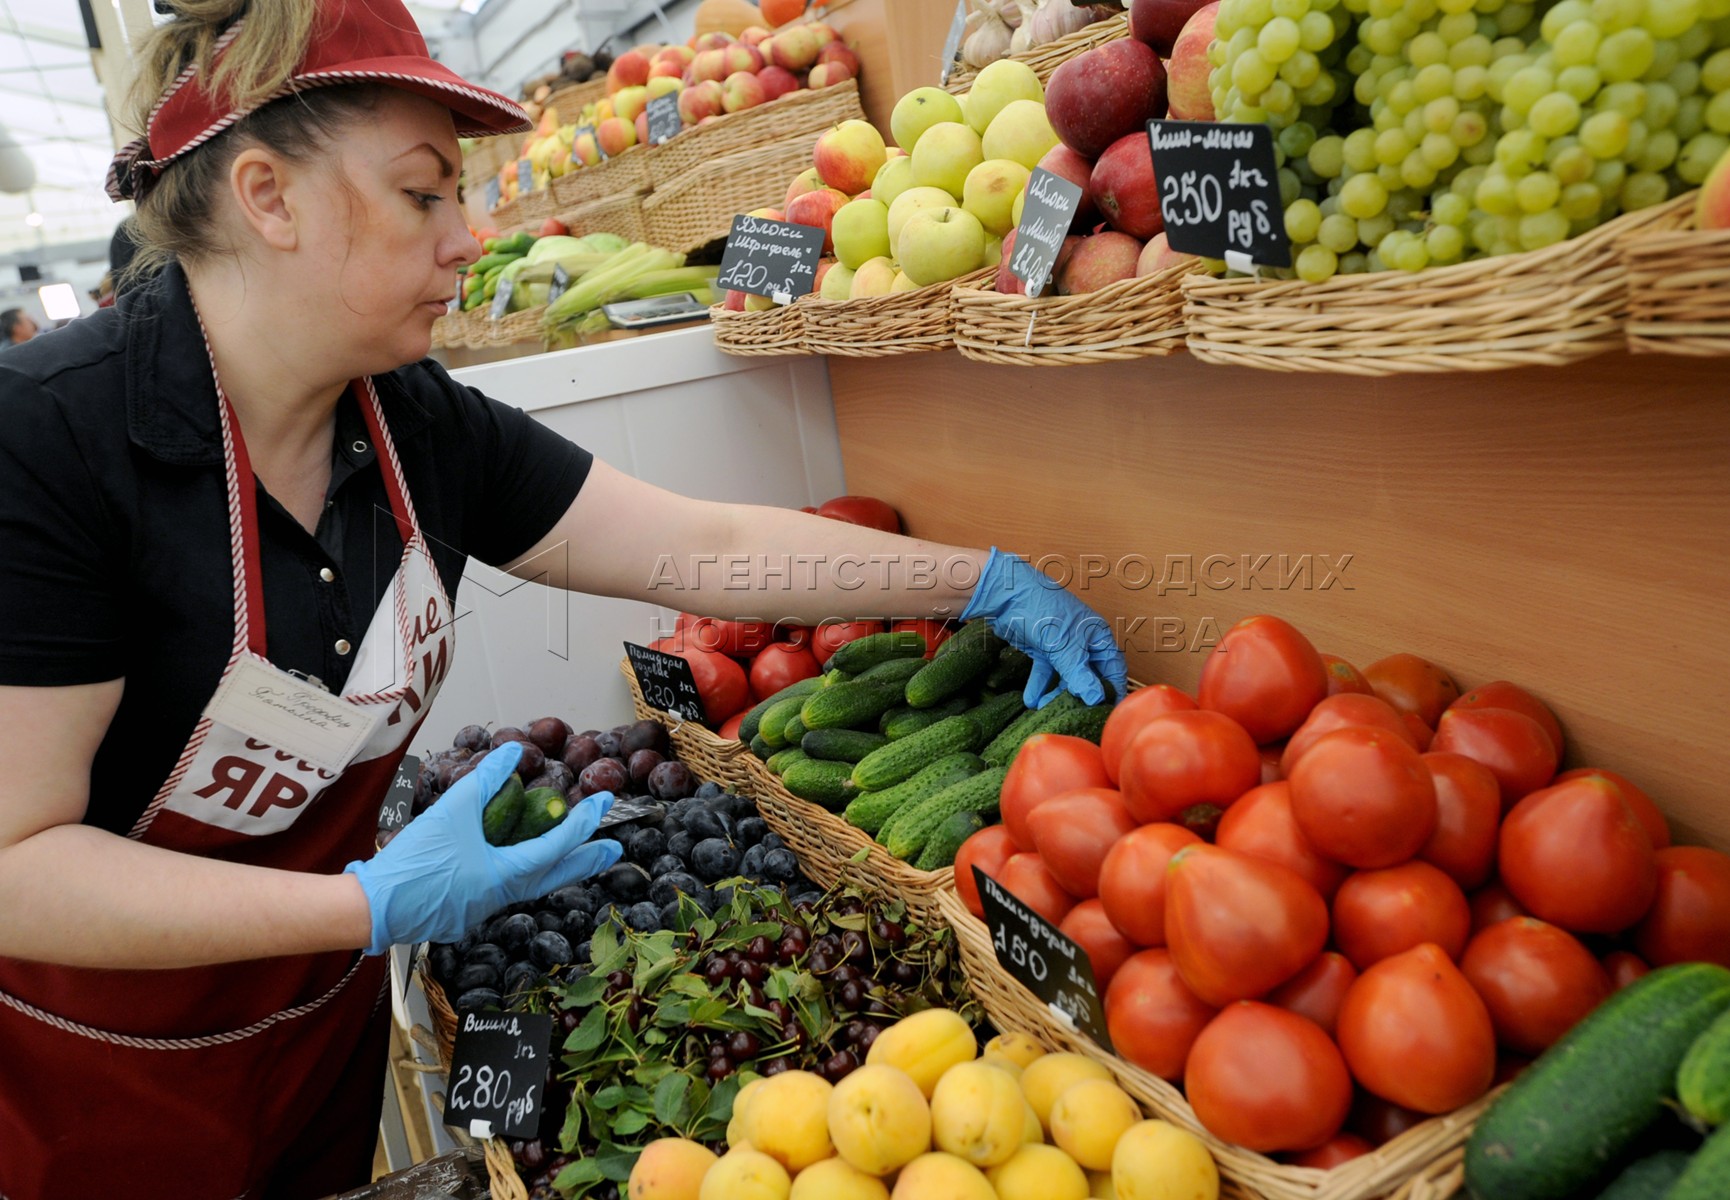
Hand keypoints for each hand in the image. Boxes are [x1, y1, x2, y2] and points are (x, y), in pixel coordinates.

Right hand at [345, 742, 621, 954]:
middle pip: (554, 877)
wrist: (372, 908)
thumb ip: (484, 780)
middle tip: (614, 849)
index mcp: (504, 877)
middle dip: (586, 860)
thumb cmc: (413, 864)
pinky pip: (505, 891)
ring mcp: (483, 909)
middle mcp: (500, 897)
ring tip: (573, 854)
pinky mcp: (464, 911)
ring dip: (555, 868)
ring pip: (531, 887)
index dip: (582, 824)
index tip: (602, 805)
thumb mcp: (451, 812)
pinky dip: (523, 874)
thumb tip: (512, 752)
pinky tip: (517, 865)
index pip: (555, 847)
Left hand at [959, 546, 1127, 708]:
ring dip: (1055, 694)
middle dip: (1080, 695)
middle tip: (1075, 715)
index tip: (1108, 713)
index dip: (1113, 690)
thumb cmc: (1042, 609)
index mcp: (1098, 636)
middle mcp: (1084, 641)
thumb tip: (1096, 698)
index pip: (1113, 668)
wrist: (1007, 595)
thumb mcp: (1064, 646)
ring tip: (1045, 708)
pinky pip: (1046, 672)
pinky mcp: (1043, 649)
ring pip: (1065, 676)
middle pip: (1089, 675)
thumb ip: (1079, 674)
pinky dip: (1039, 685)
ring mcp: (1062, 645)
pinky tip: (1031, 700)